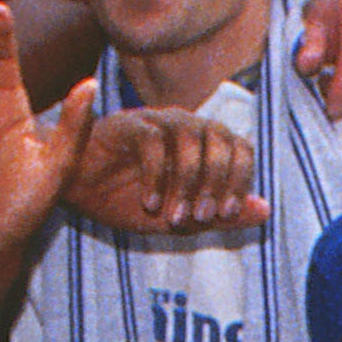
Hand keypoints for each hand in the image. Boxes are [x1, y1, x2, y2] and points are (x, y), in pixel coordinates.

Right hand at [62, 108, 261, 238]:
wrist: (75, 191)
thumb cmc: (126, 200)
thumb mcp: (179, 219)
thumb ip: (221, 216)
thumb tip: (265, 210)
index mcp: (203, 146)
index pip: (241, 148)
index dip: (240, 180)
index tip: (224, 213)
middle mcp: (186, 127)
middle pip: (223, 139)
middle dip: (217, 183)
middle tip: (200, 217)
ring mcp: (157, 122)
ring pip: (192, 138)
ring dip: (188, 183)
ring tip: (174, 216)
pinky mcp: (128, 124)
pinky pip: (154, 143)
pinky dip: (157, 177)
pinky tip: (149, 203)